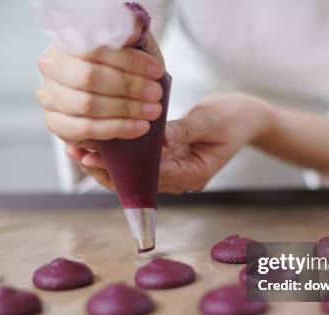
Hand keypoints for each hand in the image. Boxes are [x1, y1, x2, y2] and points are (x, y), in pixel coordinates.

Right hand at [35, 32, 165, 149]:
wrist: (108, 93)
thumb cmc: (118, 67)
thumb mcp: (128, 47)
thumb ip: (129, 38)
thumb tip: (135, 31)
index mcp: (67, 41)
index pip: (96, 49)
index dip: (129, 61)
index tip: (157, 71)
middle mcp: (52, 67)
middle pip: (90, 77)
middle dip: (129, 87)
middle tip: (156, 95)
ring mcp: (49, 96)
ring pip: (87, 105)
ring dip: (126, 110)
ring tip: (152, 111)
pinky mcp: (55, 122)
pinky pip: (85, 129)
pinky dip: (116, 129)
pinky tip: (139, 127)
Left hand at [73, 93, 274, 193]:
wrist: (250, 117)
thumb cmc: (235, 117)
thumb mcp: (210, 121)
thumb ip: (182, 130)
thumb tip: (154, 138)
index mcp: (194, 173)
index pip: (152, 177)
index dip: (122, 169)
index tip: (96, 157)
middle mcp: (182, 178)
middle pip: (138, 183)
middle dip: (107, 170)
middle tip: (78, 153)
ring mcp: (175, 171)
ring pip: (135, 175)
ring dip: (108, 164)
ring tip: (80, 149)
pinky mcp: (169, 160)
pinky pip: (140, 162)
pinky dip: (121, 154)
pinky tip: (100, 142)